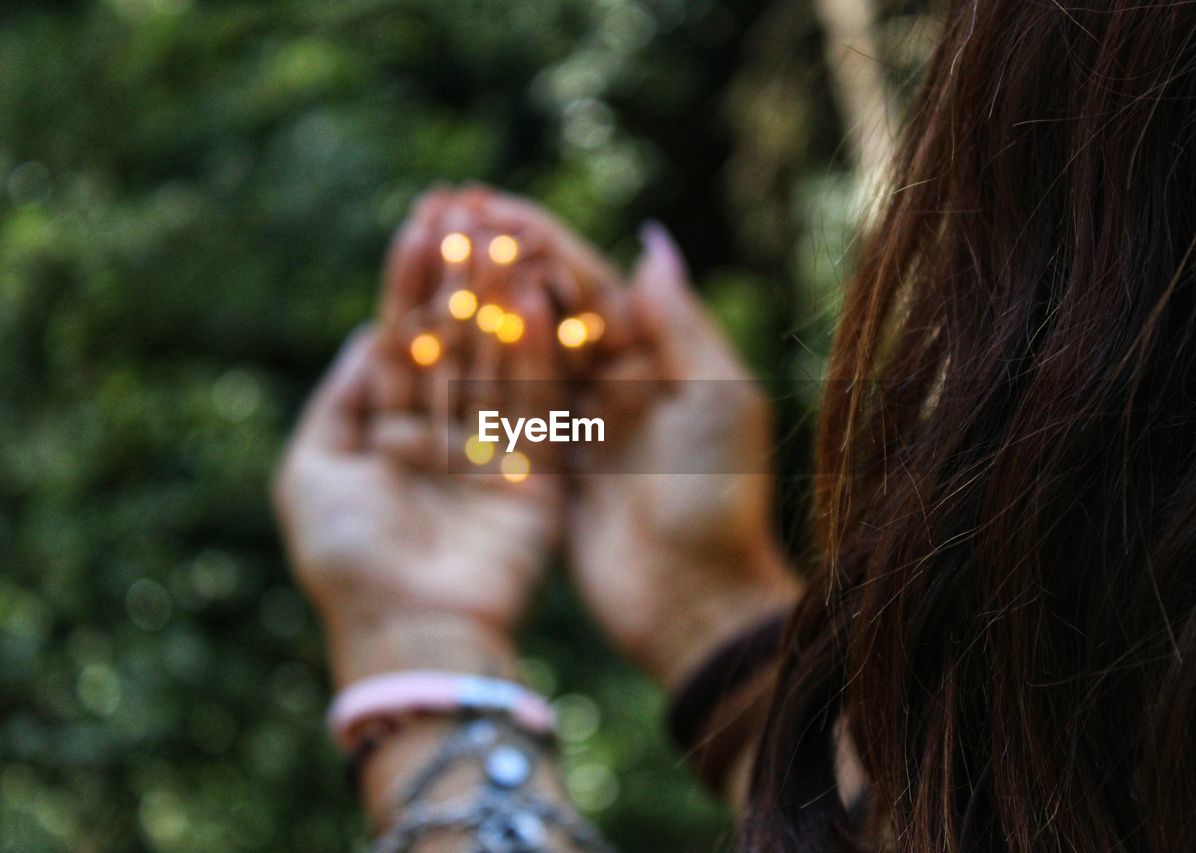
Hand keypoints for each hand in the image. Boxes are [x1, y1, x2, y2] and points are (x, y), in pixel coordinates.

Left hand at [272, 193, 566, 685]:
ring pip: (497, 364)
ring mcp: (490, 456)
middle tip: (476, 212)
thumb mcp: (312, 468)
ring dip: (503, 302)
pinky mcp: (537, 477)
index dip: (411, 283)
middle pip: (453, 345)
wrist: (412, 630)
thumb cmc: (348, 557)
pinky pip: (539, 405)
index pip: (402, 343)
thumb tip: (372, 333)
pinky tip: (539, 297)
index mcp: (383, 437)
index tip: (424, 221)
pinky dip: (540, 353)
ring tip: (511, 237)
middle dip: (461, 279)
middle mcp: (438, 440)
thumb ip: (340, 396)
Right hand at [460, 191, 799, 687]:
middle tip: (445, 222)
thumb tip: (651, 240)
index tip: (489, 205)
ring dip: (479, 312)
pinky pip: (506, 411)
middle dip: (501, 266)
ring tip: (426, 265)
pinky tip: (428, 342)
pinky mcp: (551, 469)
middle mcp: (619, 384)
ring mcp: (582, 426)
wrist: (696, 599)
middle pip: (551, 312)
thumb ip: (678, 321)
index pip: (593, 286)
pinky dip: (473, 377)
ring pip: (521, 356)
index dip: (542, 243)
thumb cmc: (719, 496)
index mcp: (661, 358)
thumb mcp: (714, 397)